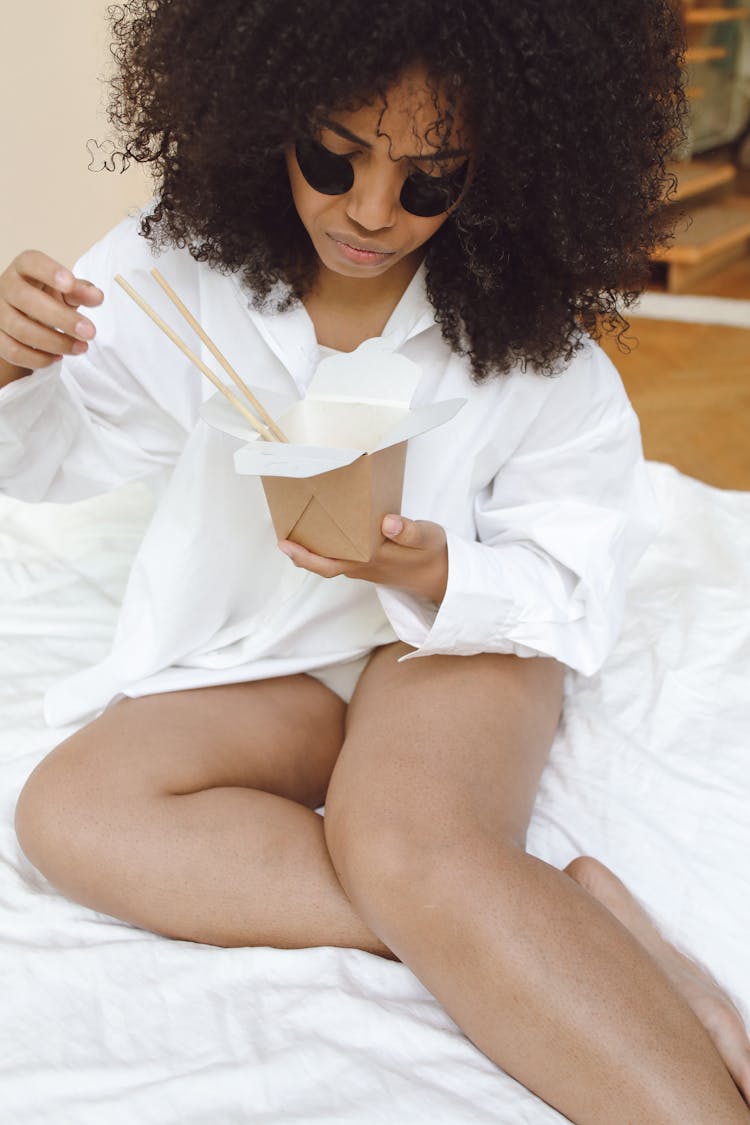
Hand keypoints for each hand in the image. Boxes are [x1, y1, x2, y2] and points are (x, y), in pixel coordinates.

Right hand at [0, 250, 103, 378]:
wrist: (22, 314)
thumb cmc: (46, 297)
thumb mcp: (66, 290)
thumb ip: (81, 291)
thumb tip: (97, 297)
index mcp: (24, 268)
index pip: (31, 262)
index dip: (49, 272)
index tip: (70, 283)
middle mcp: (7, 287)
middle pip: (27, 300)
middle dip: (61, 318)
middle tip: (90, 332)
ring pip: (21, 330)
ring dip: (55, 342)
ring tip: (81, 347)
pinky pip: (13, 351)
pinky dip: (38, 358)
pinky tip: (58, 357)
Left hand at [278, 515, 448, 604]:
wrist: (446, 578)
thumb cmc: (435, 555)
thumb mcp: (427, 538)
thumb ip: (409, 531)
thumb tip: (386, 523)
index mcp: (370, 560)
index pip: (328, 564)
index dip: (304, 556)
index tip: (284, 543)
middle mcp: (363, 567)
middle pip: (323, 565)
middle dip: (301, 552)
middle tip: (282, 533)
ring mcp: (366, 568)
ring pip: (332, 562)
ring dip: (314, 550)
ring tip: (300, 529)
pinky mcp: (372, 565)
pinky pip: (343, 558)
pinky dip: (330, 548)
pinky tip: (330, 533)